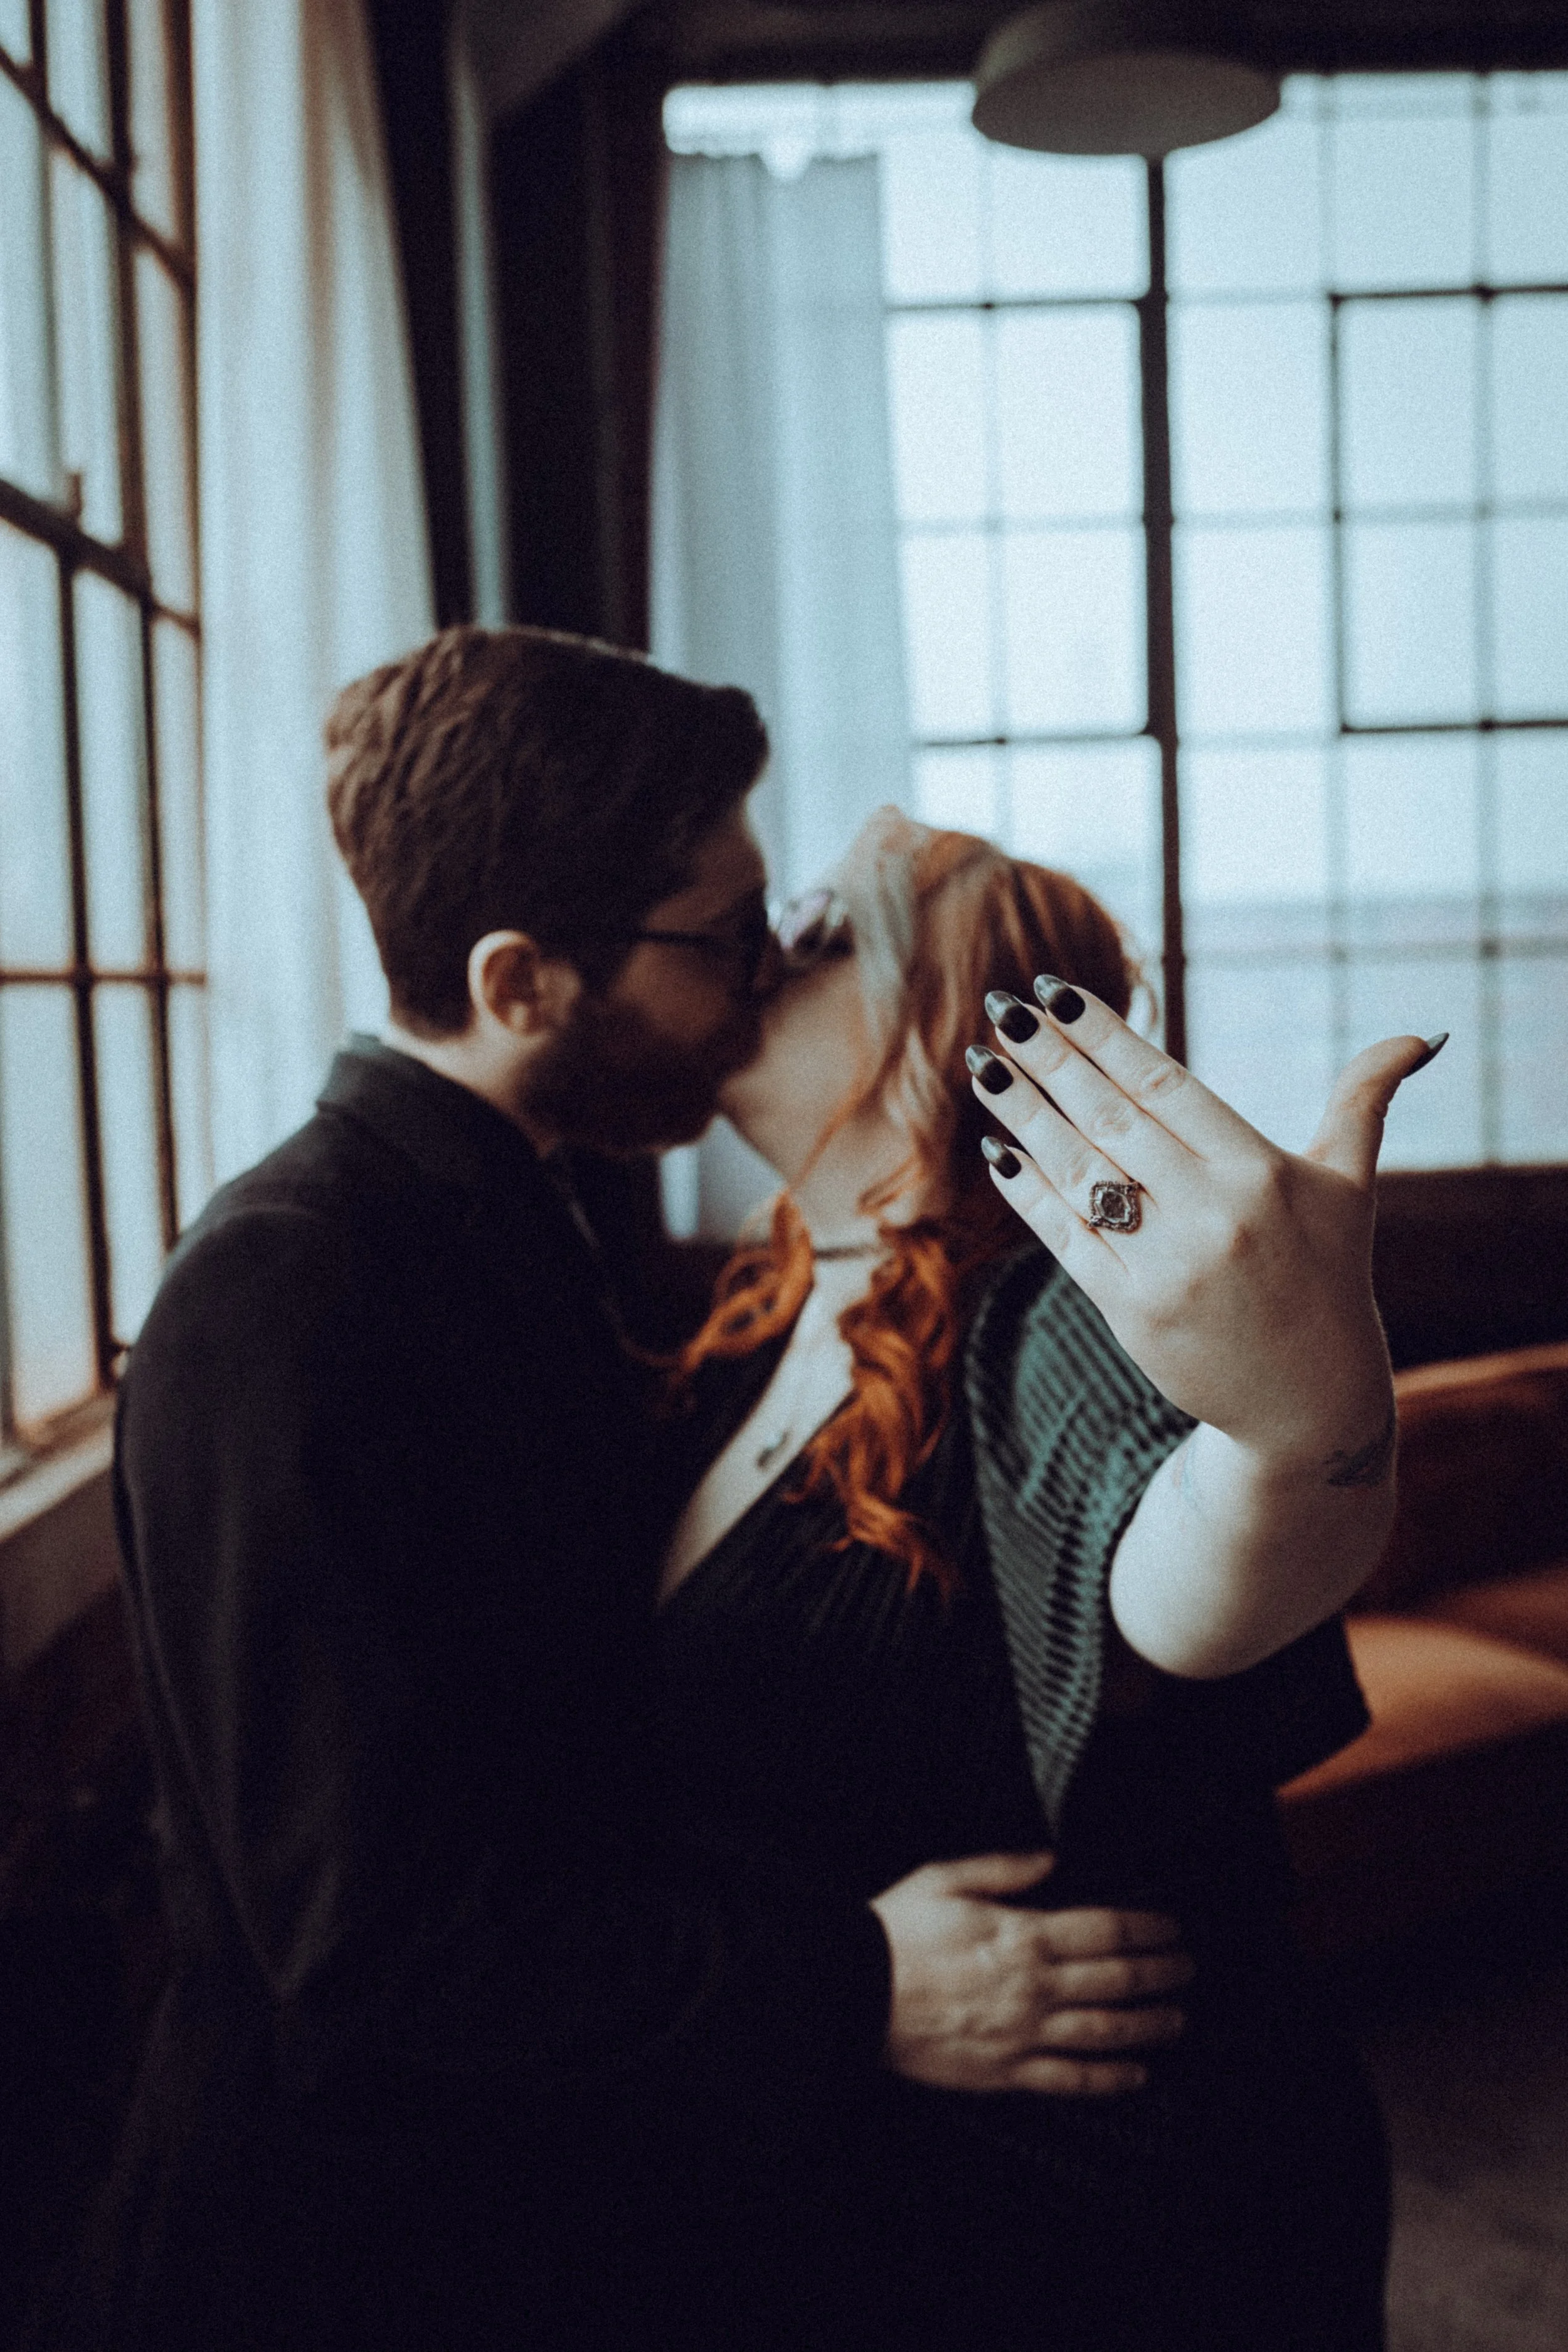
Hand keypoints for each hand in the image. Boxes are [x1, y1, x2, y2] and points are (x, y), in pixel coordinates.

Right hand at [870, 1851, 1191, 2095]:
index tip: (1170, 1928)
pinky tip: (1134, 2075)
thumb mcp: (943, 1877)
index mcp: (1021, 1934)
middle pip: (1115, 1978)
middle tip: (1186, 1968)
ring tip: (1176, 2019)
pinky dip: (1107, 2079)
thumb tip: (1048, 1858)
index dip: (1145, 1928)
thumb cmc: (895, 1932)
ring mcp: (1023, 2032)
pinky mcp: (1005, 2071)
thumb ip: (1001, 1867)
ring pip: (1103, 2031)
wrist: (854, 1992)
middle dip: (1159, 1973)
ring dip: (1147, 2025)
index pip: (1103, 1929)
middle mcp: (1033, 1985)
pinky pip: (1069, 2079)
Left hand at [969, 980, 1445, 1472]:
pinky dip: (1029, 1191)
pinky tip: (997, 1149)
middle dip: (1048, 1060)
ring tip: (982, 1065)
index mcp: (1259, 1170)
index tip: (1052, 992)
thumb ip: (1366, 1102)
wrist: (1311, 1401)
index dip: (1103, 1035)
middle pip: (1111, 1119)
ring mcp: (1169, 1265)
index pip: (1164, 1083)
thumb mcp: (1351, 1186)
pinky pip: (1066, 1237)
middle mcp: (1214, 1213)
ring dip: (1023, 1114)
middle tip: (1000, 1010)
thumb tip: (1420, 1037)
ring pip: (1078, 1172)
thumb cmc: (1328, 1275)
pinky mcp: (1133, 1312)